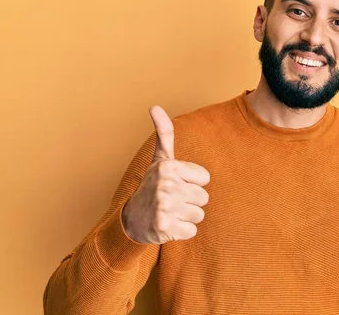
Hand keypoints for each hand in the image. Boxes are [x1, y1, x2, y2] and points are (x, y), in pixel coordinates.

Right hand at [122, 106, 209, 243]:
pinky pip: (192, 231)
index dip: (192, 183)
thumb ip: (164, 133)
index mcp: (168, 166)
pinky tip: (168, 225)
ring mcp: (164, 207)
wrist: (132, 220)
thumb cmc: (153, 185)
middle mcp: (165, 185)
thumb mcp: (159, 159)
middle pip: (204, 197)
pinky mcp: (164, 227)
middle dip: (191, 201)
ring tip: (170, 212)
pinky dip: (182, 231)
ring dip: (187, 216)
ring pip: (199, 214)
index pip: (205, 178)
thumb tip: (154, 106)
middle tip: (172, 200)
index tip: (176, 183)